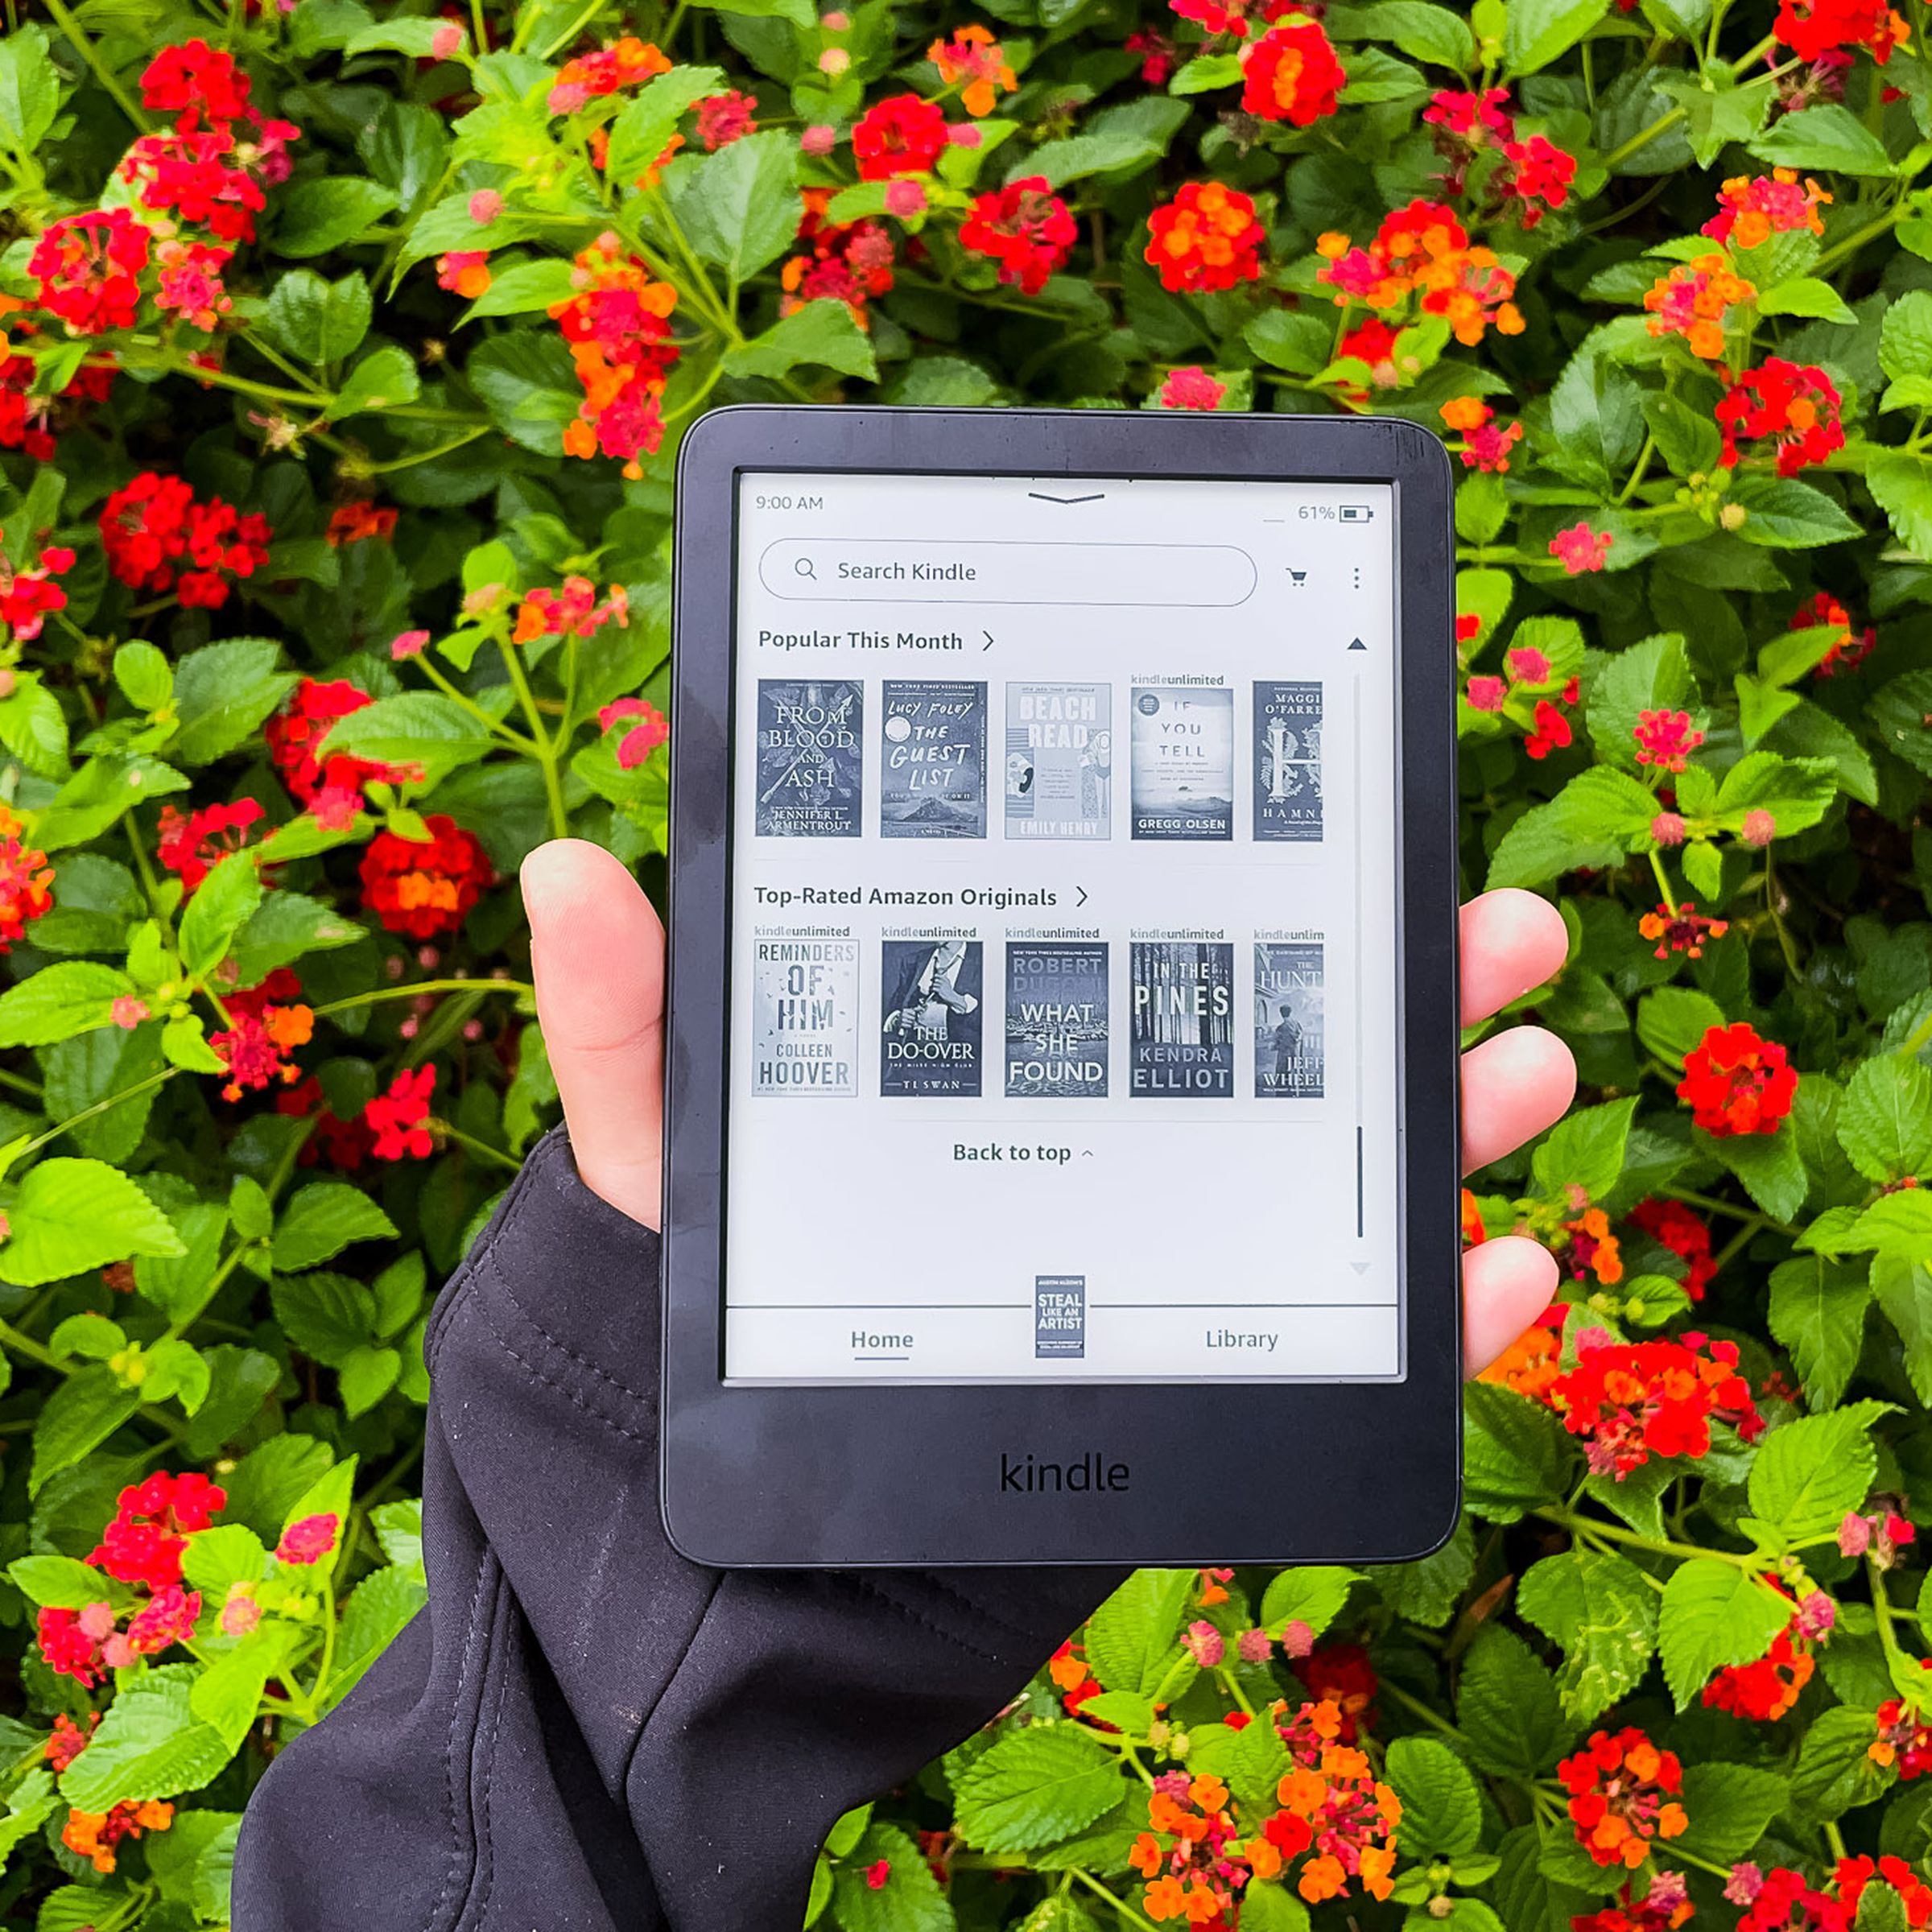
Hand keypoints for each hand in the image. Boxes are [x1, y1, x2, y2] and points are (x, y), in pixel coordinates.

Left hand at [521, 842, 1575, 1375]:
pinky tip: (1507, 1270)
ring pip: (1348, 1173)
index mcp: (1021, 1055)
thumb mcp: (667, 1153)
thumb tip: (570, 863)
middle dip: (1399, 974)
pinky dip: (1451, 1323)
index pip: (1152, 938)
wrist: (745, 1543)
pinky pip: (1354, 1351)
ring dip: (1453, 1113)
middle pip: (1284, 1041)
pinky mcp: (1199, 1377)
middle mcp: (1117, 1144)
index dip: (1257, 872)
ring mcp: (1172, 1262)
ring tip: (1522, 1053)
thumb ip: (633, 1021)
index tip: (1338, 792)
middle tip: (1489, 918)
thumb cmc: (712, 1313)